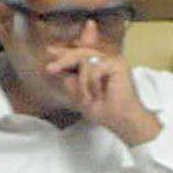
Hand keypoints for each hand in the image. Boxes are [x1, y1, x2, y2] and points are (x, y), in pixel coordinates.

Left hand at [46, 47, 160, 145]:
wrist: (121, 121)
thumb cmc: (104, 110)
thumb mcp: (79, 90)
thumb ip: (70, 72)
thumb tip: (58, 54)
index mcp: (101, 63)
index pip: (81, 52)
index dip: (66, 50)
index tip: (50, 50)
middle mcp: (109, 58)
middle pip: (80, 51)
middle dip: (64, 60)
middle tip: (50, 69)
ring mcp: (114, 59)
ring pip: (85, 59)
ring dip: (82, 82)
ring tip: (88, 98)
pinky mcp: (118, 64)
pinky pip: (94, 69)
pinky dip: (92, 84)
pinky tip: (99, 96)